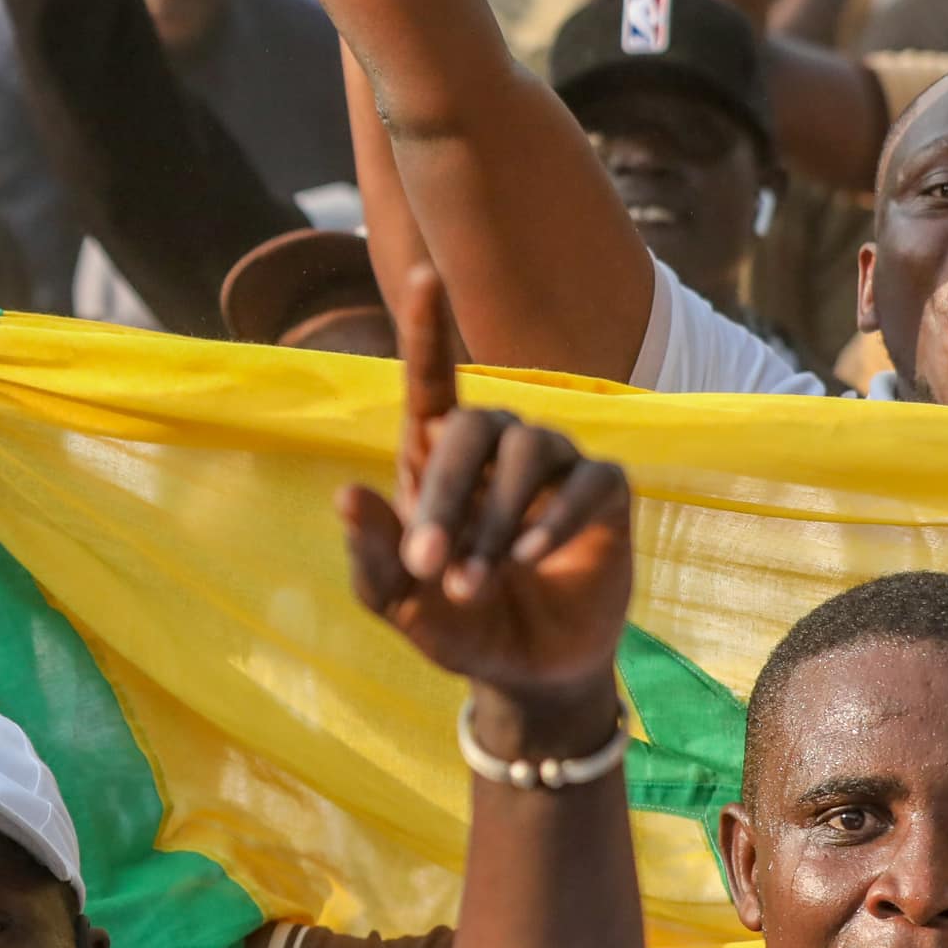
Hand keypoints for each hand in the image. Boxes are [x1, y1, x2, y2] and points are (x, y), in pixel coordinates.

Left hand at [338, 266, 632, 705]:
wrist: (527, 672)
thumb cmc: (456, 624)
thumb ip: (373, 554)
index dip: (428, 328)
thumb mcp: (400, 602)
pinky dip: (554, 518)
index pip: (432, 379)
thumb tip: (344, 494)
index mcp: (437, 458)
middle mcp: (498, 448)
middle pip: (475, 423)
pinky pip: (588, 481)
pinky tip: (530, 558)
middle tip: (428, 564)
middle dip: (447, 492)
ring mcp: (556, 466)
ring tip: (477, 581)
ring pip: (532, 450)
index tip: (425, 275)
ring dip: (498, 520)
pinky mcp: (604, 495)